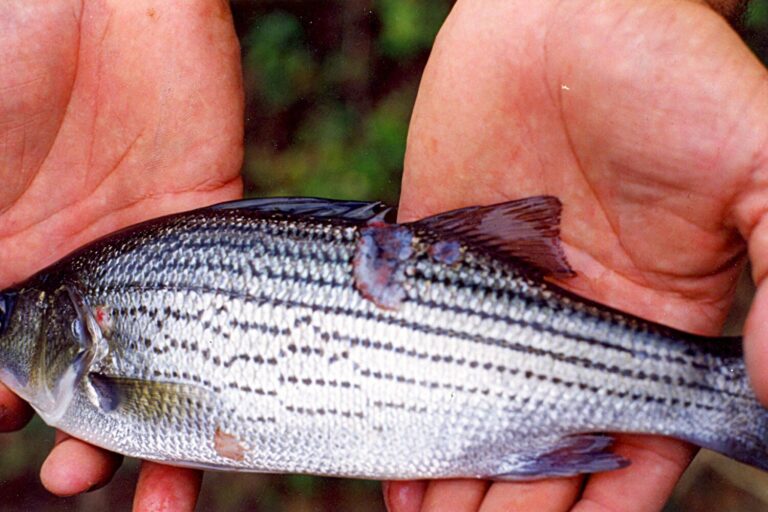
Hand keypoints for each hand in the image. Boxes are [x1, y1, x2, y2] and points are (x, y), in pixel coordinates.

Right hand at [0, 0, 242, 508]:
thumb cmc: (6, 52)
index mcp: (4, 254)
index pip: (4, 355)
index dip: (8, 402)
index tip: (11, 436)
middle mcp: (74, 263)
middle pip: (83, 372)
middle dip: (83, 430)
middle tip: (83, 469)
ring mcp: (141, 245)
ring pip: (160, 354)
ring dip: (158, 426)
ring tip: (152, 482)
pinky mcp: (204, 215)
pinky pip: (222, 301)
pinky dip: (224, 362)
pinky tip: (220, 417)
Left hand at [386, 0, 767, 510]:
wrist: (566, 10)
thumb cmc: (673, 77)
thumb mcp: (758, 173)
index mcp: (654, 323)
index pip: (633, 443)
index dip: (603, 503)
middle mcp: (576, 323)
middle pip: (544, 445)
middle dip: (514, 507)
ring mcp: (502, 296)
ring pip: (475, 412)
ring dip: (456, 478)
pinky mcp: (440, 259)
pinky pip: (416, 350)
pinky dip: (408, 409)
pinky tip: (392, 467)